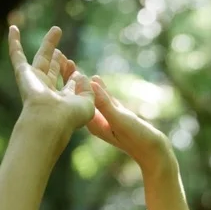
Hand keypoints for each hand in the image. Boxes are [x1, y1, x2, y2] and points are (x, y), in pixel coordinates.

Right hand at [7, 26, 94, 138]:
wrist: (49, 120)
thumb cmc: (69, 117)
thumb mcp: (88, 103)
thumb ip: (88, 90)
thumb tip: (81, 75)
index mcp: (63, 100)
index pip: (68, 85)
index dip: (73, 76)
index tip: (78, 72)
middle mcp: (48, 90)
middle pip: (54, 69)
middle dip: (59, 59)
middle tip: (62, 51)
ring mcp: (35, 81)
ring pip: (41, 58)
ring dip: (49, 44)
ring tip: (57, 29)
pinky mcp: (23, 74)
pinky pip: (16, 55)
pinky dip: (14, 41)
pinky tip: (13, 28)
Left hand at [53, 57, 171, 169]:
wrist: (153, 152)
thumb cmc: (137, 139)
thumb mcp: (120, 119)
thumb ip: (105, 103)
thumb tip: (89, 83)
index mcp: (91, 122)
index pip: (75, 97)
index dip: (66, 78)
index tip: (58, 61)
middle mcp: (95, 120)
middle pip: (79, 95)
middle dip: (69, 78)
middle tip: (60, 58)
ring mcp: (105, 118)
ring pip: (90, 95)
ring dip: (81, 81)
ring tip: (71, 64)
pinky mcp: (116, 117)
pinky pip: (104, 100)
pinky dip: (99, 89)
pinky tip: (95, 78)